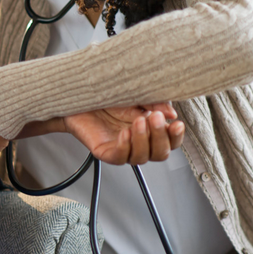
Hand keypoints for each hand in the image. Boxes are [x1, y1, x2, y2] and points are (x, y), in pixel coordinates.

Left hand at [64, 104, 184, 165]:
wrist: (75, 96)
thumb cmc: (105, 96)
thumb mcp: (133, 96)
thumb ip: (153, 103)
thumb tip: (172, 114)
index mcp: (148, 130)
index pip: (170, 142)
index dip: (176, 136)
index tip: (177, 124)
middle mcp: (137, 143)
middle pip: (160, 154)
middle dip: (160, 137)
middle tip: (155, 118)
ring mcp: (121, 149)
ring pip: (141, 158)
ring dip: (143, 140)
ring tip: (138, 121)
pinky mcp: (105, 152)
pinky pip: (119, 157)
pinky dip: (125, 146)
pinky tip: (124, 133)